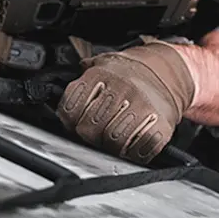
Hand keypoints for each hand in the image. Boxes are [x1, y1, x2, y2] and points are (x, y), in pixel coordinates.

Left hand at [56, 42, 195, 163]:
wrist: (169, 71)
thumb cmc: (128, 73)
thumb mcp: (101, 65)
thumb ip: (79, 79)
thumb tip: (49, 90)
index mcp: (101, 74)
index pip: (71, 107)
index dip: (68, 119)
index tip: (73, 121)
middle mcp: (122, 87)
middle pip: (89, 128)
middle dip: (88, 135)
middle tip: (94, 132)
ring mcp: (142, 105)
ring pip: (113, 141)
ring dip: (110, 146)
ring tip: (113, 137)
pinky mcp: (161, 124)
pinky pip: (139, 150)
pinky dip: (133, 152)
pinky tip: (132, 142)